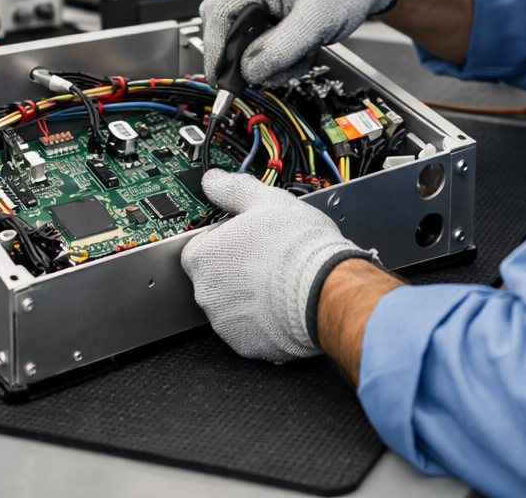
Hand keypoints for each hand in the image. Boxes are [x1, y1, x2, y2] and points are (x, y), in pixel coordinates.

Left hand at [180, 169, 374, 361]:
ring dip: (247, 296)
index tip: (244, 239)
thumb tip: (214, 181)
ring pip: (230, 305)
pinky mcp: (246, 345)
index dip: (224, 241)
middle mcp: (206, 292)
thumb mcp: (265, 199)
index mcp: (203, 256)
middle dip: (235, 269)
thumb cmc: (297, 247)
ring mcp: (224, 322)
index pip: (199, 247)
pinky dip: (261, 321)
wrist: (326, 290)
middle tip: (265, 259)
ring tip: (276, 281)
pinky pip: (248, 330)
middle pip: (213, 277)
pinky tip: (280, 304)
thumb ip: (232, 188)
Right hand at [199, 0, 400, 85]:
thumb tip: (248, 71)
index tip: (220, 78)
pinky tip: (295, 48)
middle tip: (271, 74)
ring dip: (265, 55)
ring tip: (296, 60)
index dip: (214, 48)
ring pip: (241, 32)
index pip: (217, 11)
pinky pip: (255, 29)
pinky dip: (272, 47)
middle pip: (225, 24)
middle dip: (247, 56)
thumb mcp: (316, 23)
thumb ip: (280, 49)